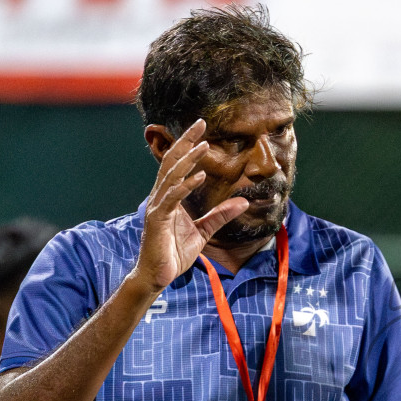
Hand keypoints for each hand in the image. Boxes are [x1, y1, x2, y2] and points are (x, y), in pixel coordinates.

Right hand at [137, 119, 251, 291]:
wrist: (157, 276)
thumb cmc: (174, 253)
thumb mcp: (204, 232)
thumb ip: (221, 216)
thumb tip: (243, 203)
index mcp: (170, 197)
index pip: (178, 165)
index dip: (189, 146)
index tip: (202, 130)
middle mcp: (161, 197)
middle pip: (172, 162)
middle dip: (186, 142)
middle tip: (200, 123)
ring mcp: (157, 207)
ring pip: (171, 176)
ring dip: (188, 160)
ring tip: (203, 146)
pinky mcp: (157, 220)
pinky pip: (172, 199)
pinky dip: (185, 187)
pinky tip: (199, 177)